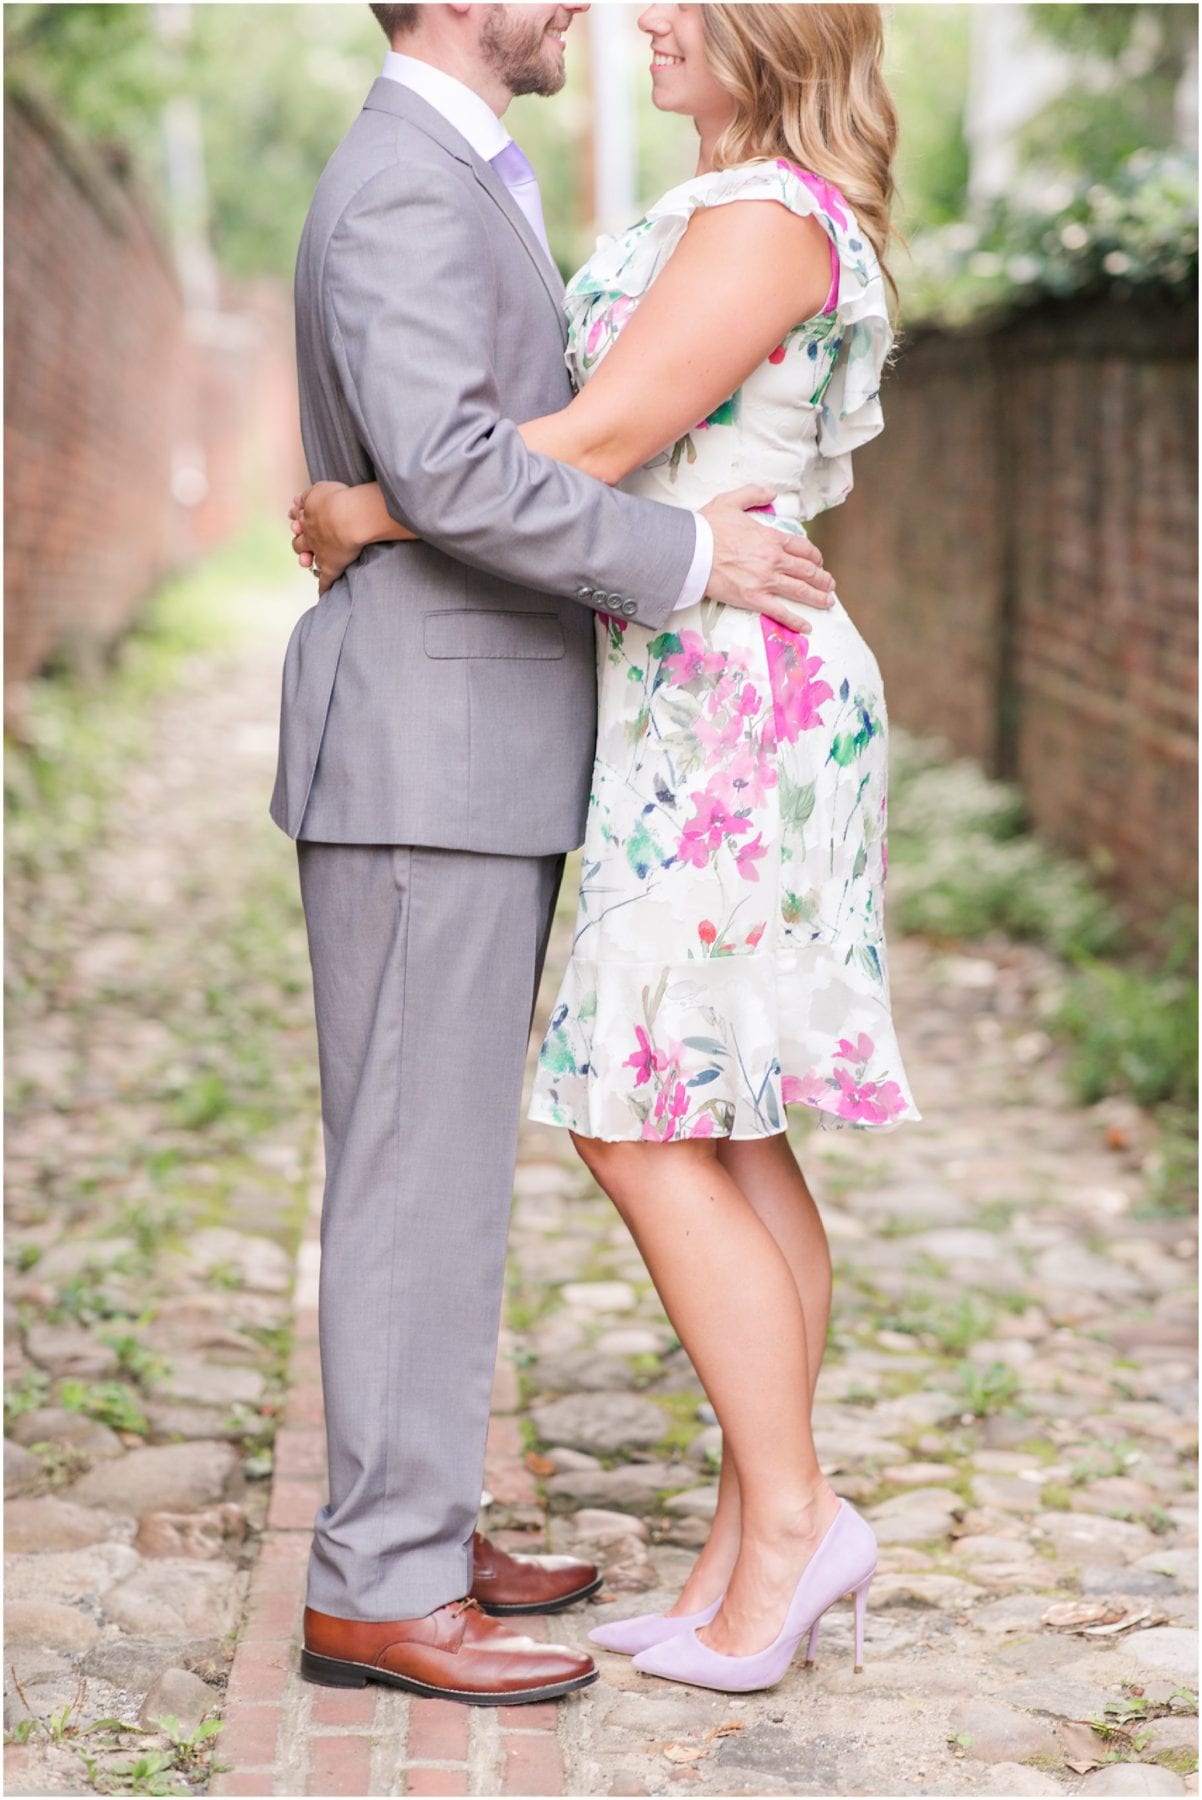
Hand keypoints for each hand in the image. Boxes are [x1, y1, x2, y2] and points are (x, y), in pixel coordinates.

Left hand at [288, 481, 352, 596]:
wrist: (348, 517)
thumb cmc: (338, 499)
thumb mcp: (320, 489)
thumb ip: (310, 495)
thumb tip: (297, 500)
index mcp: (309, 517)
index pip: (299, 521)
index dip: (298, 523)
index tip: (297, 523)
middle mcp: (311, 536)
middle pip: (298, 542)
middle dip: (299, 543)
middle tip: (303, 544)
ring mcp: (320, 552)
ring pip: (308, 559)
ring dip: (306, 561)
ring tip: (307, 564)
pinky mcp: (331, 566)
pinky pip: (325, 581)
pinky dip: (323, 588)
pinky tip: (322, 594)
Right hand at [700, 486, 835, 631]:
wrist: (691, 551)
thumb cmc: (707, 527)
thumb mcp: (730, 501)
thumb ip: (753, 494)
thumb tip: (770, 493)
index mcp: (771, 537)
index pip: (802, 548)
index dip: (814, 556)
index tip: (818, 561)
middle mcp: (774, 559)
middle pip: (807, 570)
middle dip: (822, 578)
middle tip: (829, 584)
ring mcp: (766, 580)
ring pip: (800, 590)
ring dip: (817, 597)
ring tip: (827, 602)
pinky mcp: (754, 598)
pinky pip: (780, 612)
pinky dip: (795, 620)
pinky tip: (806, 626)